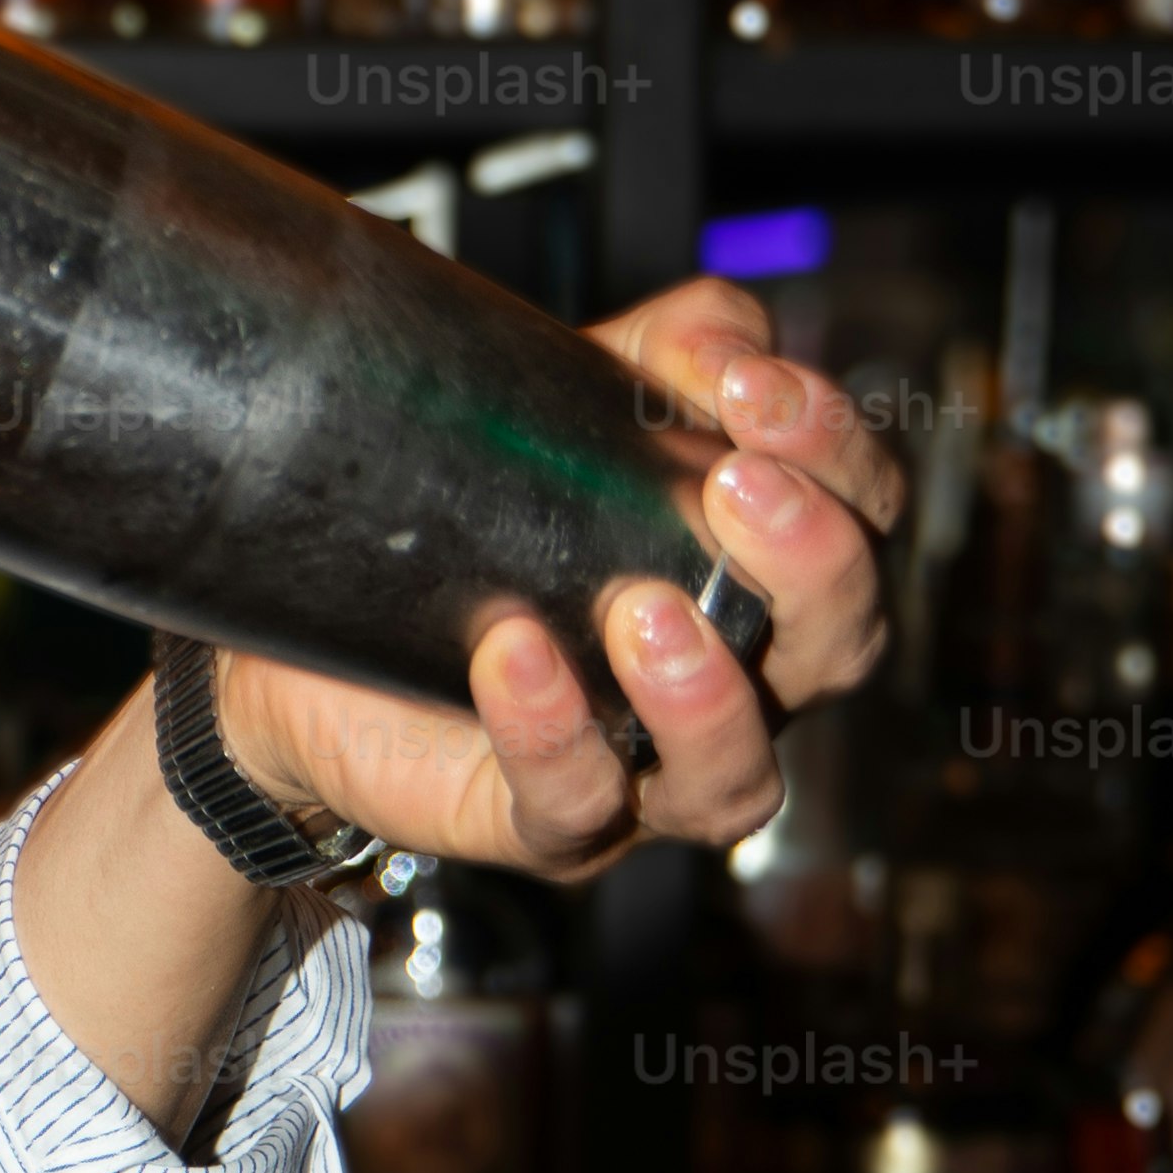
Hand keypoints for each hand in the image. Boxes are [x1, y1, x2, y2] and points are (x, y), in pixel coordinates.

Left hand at [213, 278, 901, 880]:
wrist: (309, 643)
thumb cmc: (474, 526)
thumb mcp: (572, 402)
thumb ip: (669, 350)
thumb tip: (730, 345)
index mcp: (764, 576)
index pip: (863, 515)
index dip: (834, 449)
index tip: (749, 386)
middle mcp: (738, 685)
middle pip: (842, 648)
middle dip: (811, 567)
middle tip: (733, 487)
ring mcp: (647, 773)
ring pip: (735, 776)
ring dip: (707, 693)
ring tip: (642, 609)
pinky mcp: (545, 827)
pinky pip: (574, 804)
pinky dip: (552, 733)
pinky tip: (513, 655)